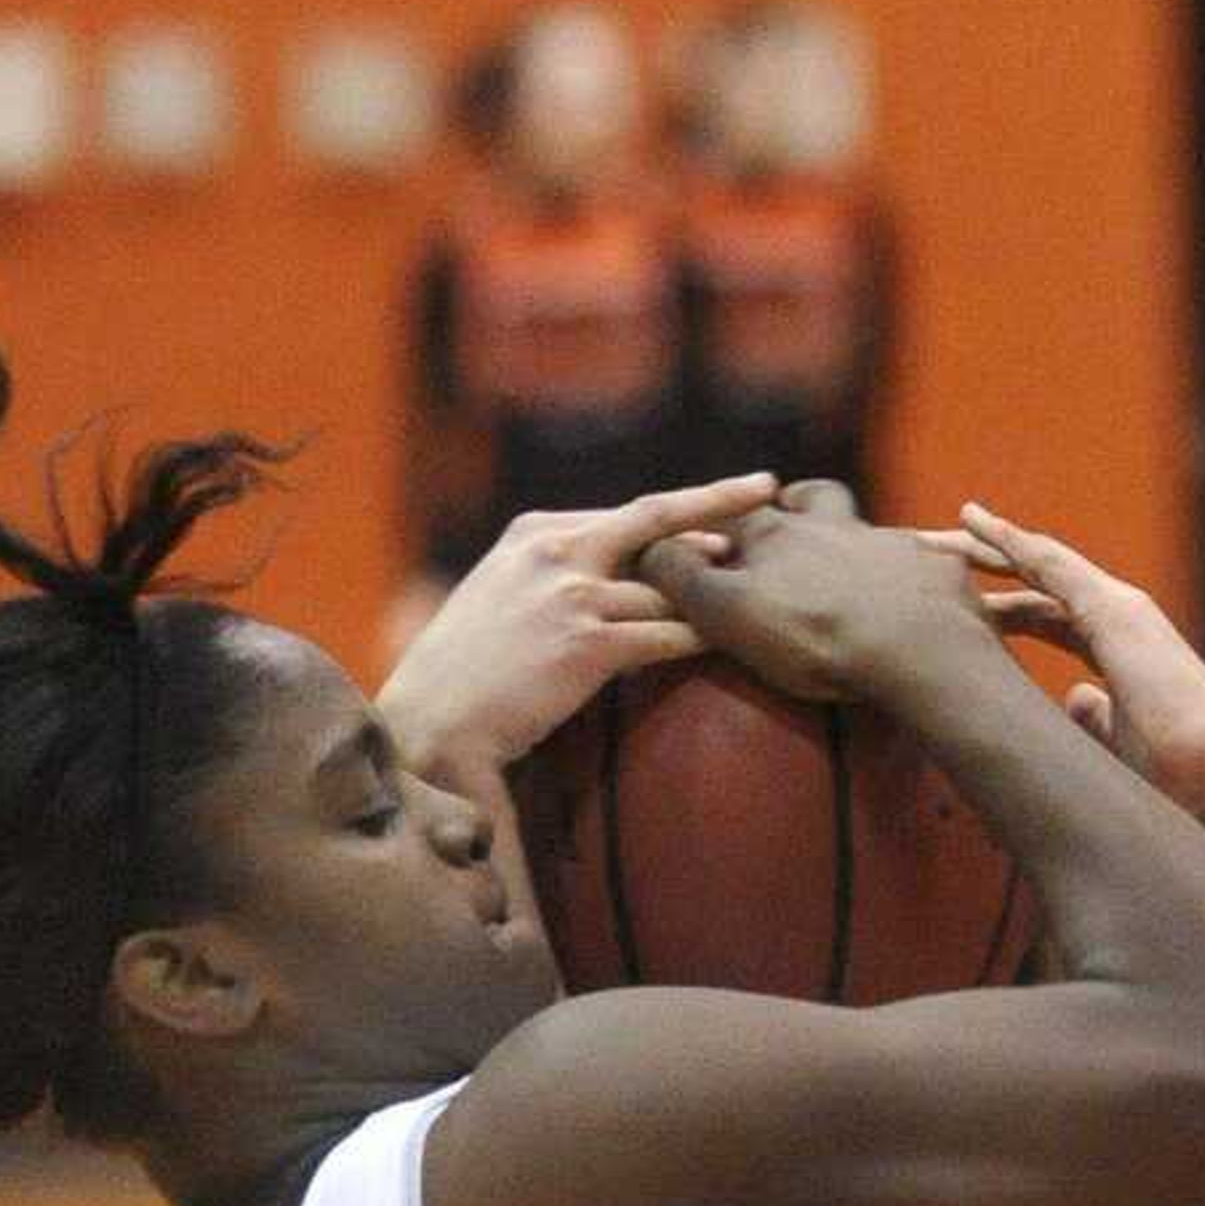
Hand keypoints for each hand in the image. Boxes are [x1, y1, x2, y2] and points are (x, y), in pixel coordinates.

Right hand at [376, 478, 776, 773]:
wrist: (434, 718)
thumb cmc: (466, 670)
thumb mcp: (500, 596)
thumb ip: (548, 575)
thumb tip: (600, 576)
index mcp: (535, 532)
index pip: (624, 515)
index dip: (681, 513)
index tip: (724, 503)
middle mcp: (556, 551)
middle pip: (656, 517)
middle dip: (718, 499)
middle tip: (768, 487)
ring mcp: (573, 594)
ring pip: (670, 584)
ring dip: (721, 590)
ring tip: (770, 591)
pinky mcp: (588, 643)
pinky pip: (667, 634)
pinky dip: (706, 636)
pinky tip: (738, 640)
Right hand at [637, 482, 998, 708]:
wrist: (917, 648)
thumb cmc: (814, 635)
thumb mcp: (730, 613)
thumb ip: (685, 579)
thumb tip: (647, 547)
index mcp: (777, 534)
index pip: (739, 515)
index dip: (724, 524)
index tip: (718, 537)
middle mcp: (832, 524)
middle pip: (811, 500)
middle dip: (797, 507)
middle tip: (795, 525)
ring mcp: (889, 542)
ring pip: (869, 527)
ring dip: (859, 541)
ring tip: (858, 570)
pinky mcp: (937, 568)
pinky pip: (926, 560)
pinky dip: (917, 573)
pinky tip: (919, 598)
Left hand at [932, 501, 1204, 813]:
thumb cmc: (1179, 766)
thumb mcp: (1117, 743)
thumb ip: (1092, 720)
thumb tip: (1070, 702)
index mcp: (1113, 646)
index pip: (1042, 616)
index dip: (998, 609)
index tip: (957, 606)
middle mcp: (1113, 615)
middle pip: (1031, 582)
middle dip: (978, 568)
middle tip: (925, 557)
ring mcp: (1114, 605)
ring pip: (1034, 560)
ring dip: (980, 544)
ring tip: (928, 535)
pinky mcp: (1112, 606)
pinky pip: (1049, 562)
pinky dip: (1008, 540)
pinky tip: (971, 523)